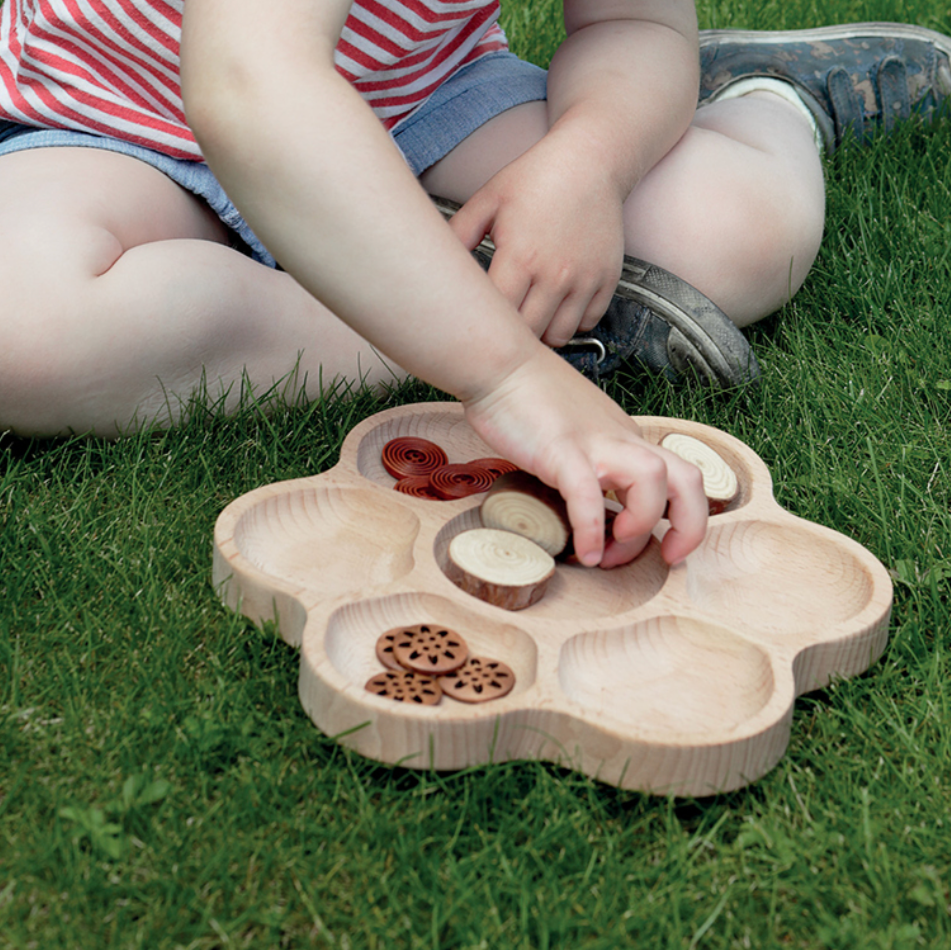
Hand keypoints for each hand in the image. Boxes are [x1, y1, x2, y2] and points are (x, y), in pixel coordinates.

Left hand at [447, 134, 625, 347]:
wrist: (589, 160)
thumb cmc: (535, 179)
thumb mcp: (488, 200)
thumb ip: (458, 234)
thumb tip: (433, 261)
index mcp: (520, 257)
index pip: (498, 318)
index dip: (485, 325)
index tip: (477, 322)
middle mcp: (555, 274)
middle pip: (528, 334)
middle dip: (511, 335)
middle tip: (501, 326)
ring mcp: (585, 279)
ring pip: (559, 335)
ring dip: (541, 333)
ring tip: (529, 316)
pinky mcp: (607, 279)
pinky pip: (588, 321)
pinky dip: (571, 321)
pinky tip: (557, 305)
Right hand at [461, 345, 706, 567]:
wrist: (499, 362)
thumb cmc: (528, 397)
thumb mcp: (576, 432)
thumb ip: (590, 460)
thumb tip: (589, 499)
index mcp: (626, 439)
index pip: (681, 477)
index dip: (687, 518)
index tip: (662, 548)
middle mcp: (621, 440)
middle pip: (687, 479)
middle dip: (689, 526)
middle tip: (662, 557)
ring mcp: (593, 443)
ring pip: (653, 479)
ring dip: (641, 525)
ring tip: (610, 552)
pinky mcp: (560, 449)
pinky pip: (586, 493)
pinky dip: (590, 529)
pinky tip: (584, 554)